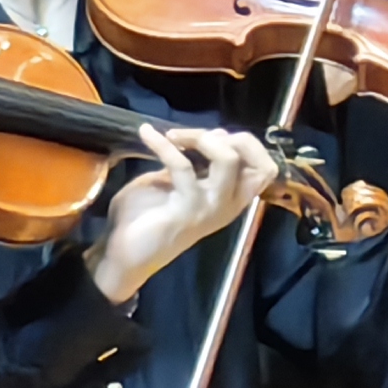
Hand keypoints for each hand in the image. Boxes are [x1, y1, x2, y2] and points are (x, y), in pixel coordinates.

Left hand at [94, 123, 269, 302]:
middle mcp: (228, 205)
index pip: (265, 169)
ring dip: (201, 138)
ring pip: (228, 159)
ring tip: (172, 136)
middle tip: (192, 137)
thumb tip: (208, 136)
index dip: (245, 144)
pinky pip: (182, 165)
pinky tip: (146, 134)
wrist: (121, 253)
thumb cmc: (146, 218)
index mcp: (230, 198)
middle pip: (257, 162)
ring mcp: (211, 208)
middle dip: (228, 137)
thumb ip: (196, 163)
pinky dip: (163, 144)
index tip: (213, 137)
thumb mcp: (178, 182)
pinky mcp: (187, 209)